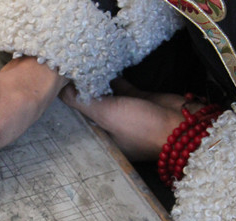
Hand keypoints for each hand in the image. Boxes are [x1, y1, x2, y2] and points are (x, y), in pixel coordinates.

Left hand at [60, 79, 193, 161]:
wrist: (181, 124)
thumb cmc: (141, 127)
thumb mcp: (106, 115)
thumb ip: (83, 102)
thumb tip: (61, 90)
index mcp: (102, 141)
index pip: (78, 125)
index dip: (67, 110)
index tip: (54, 93)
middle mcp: (111, 129)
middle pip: (90, 110)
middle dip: (80, 95)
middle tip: (63, 76)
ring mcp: (125, 114)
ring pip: (104, 97)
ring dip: (95, 83)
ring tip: (78, 68)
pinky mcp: (138, 99)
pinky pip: (120, 87)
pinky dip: (112, 77)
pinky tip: (100, 64)